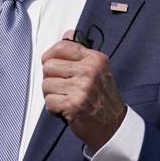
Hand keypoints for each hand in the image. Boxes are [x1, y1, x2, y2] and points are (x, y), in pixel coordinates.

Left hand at [41, 32, 126, 152]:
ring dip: (51, 95)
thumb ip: (81, 53)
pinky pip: (48, 101)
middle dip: (50, 78)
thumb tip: (67, 34)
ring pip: (46, 84)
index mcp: (95, 59)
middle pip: (49, 66)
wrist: (113, 126)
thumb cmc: (103, 98)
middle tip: (61, 87)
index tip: (50, 63)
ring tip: (65, 99)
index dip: (50, 55)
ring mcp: (82, 88)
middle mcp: (89, 71)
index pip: (62, 47)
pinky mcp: (73, 105)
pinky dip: (53, 108)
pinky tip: (65, 109)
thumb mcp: (98, 70)